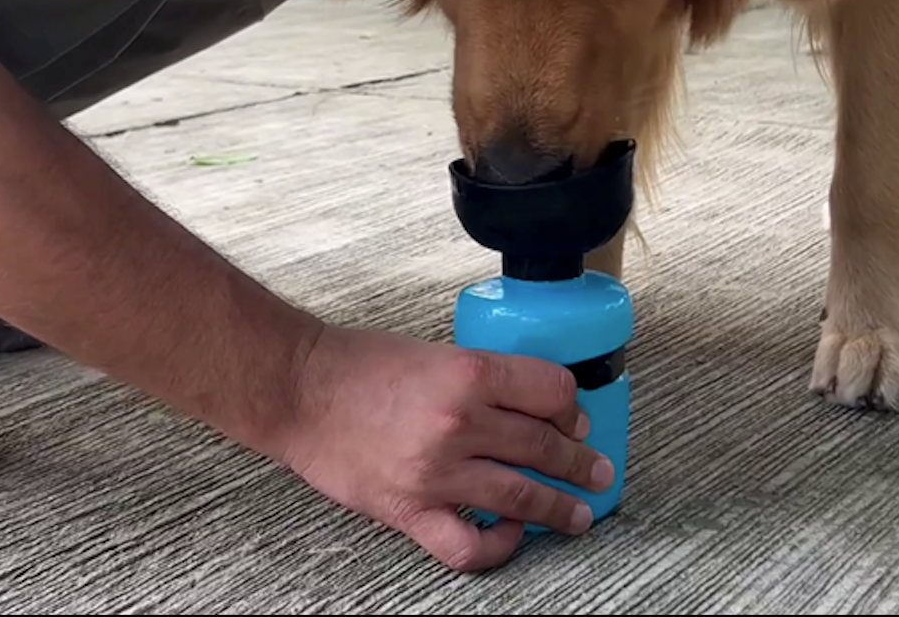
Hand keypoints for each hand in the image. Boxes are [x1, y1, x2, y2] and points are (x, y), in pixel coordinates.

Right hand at [284, 326, 614, 571]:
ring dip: (559, 507)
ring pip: (521, 496)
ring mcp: (436, 471)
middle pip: (544, 445)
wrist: (301, 389)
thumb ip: (482, 377)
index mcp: (468, 372)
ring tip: (580, 513)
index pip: (550, 390)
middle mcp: (460, 422)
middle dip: (580, 461)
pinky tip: (512, 535)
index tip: (576, 417)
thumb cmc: (361, 363)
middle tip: (597, 470)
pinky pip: (468, 546)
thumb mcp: (435, 351)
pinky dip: (498, 546)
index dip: (571, 405)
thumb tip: (528, 402)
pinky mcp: (409, 509)